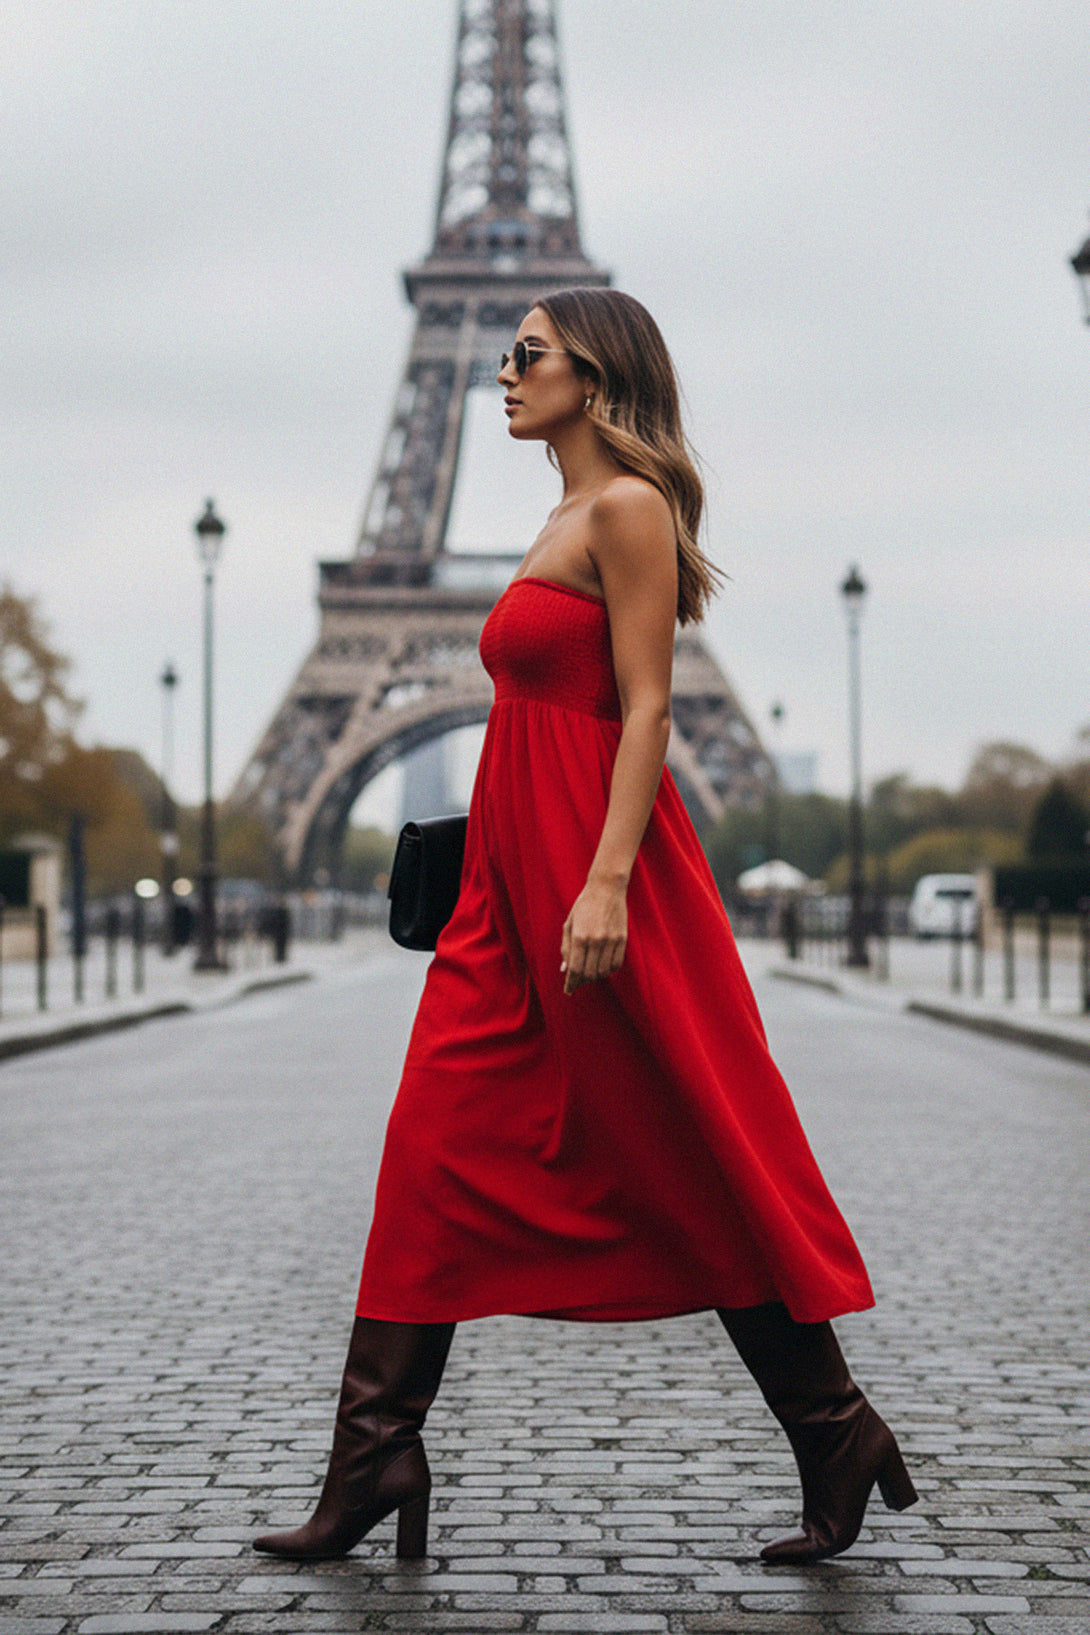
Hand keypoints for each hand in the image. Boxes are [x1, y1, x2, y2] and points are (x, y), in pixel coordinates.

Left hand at [560, 877, 627, 994]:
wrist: (606, 889)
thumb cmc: (584, 906)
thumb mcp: (569, 924)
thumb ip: (566, 948)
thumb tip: (565, 969)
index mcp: (580, 936)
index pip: (575, 969)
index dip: (571, 983)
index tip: (568, 990)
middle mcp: (596, 940)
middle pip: (589, 973)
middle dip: (581, 981)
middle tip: (577, 981)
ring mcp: (611, 940)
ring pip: (603, 971)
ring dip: (594, 976)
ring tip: (589, 973)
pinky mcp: (622, 939)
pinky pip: (616, 964)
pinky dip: (607, 970)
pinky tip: (601, 967)